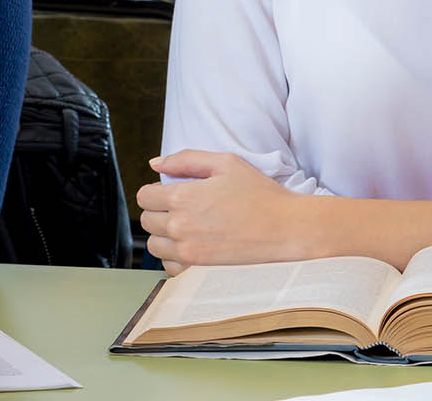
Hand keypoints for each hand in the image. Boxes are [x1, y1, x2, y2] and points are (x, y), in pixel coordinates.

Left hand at [138, 150, 316, 274]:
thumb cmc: (261, 195)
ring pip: (154, 245)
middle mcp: (179, 226)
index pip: (144, 196)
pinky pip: (168, 267)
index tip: (170, 193)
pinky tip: (193, 247)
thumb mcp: (226, 163)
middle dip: (159, 212)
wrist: (287, 230)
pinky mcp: (197, 271)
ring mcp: (187, 252)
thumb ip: (187, 159)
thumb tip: (156, 163)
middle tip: (182, 209)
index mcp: (183, 196)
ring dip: (164, 236)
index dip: (155, 191)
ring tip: (188, 228)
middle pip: (146, 220)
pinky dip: (174, 258)